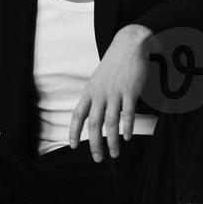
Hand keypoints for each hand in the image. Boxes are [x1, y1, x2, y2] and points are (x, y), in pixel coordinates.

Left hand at [69, 24, 153, 160]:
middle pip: (94, 124)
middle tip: (97, 158)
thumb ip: (95, 97)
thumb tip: (92, 115)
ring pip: (111, 123)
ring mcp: (115, 93)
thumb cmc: (114, 64)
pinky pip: (127, 114)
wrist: (129, 45)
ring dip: (113, 141)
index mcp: (90, 92)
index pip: (78, 115)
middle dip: (94, 144)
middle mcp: (100, 94)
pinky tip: (127, 137)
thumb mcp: (98, 80)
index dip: (73, 132)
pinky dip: (127, 127)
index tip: (72, 146)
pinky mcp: (130, 91)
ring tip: (115, 154)